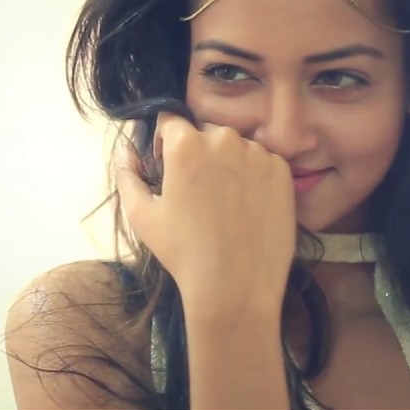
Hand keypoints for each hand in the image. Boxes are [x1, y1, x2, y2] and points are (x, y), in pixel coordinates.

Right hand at [115, 112, 296, 321]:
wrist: (235, 288)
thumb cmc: (182, 252)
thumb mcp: (140, 215)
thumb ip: (127, 175)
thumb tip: (126, 152)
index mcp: (186, 144)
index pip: (171, 121)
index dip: (165, 143)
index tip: (168, 169)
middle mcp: (225, 138)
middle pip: (206, 133)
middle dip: (198, 154)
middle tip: (198, 193)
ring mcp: (258, 154)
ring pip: (236, 148)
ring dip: (228, 164)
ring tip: (225, 204)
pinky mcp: (283, 172)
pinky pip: (263, 163)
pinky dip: (254, 178)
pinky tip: (247, 209)